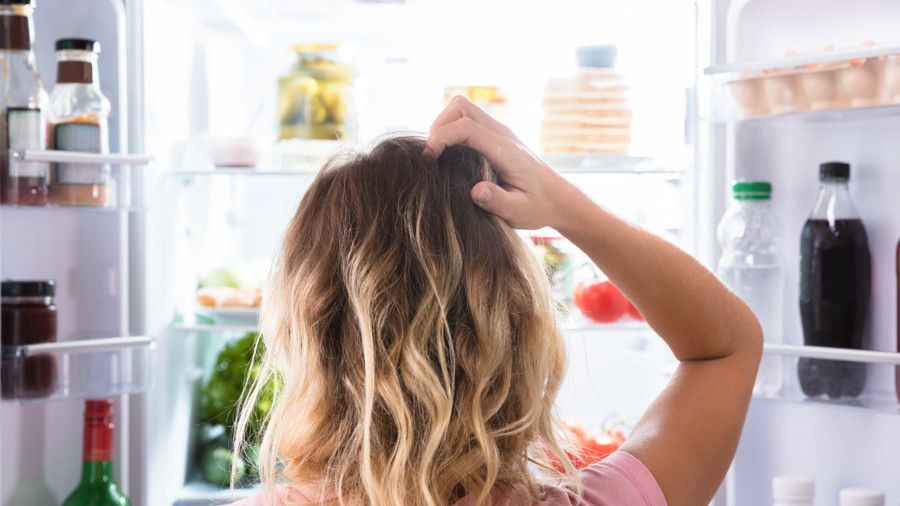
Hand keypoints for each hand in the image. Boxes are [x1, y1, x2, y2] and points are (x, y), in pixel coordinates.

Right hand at [424, 96, 574, 229]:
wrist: (558, 199)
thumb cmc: (539, 207)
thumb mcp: (519, 212)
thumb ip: (497, 202)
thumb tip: (476, 191)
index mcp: (506, 150)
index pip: (467, 127)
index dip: (441, 137)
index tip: (429, 159)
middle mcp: (502, 134)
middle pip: (460, 107)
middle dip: (439, 126)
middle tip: (431, 156)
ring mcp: (498, 132)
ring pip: (462, 109)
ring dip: (444, 126)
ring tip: (437, 156)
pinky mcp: (495, 137)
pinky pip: (467, 121)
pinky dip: (451, 131)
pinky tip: (449, 157)